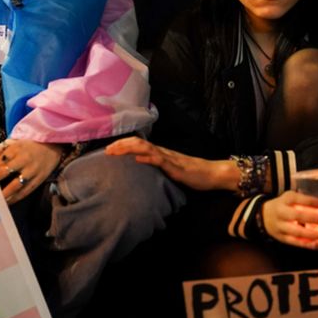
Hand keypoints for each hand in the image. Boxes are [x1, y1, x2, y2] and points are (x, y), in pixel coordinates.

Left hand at [0, 139, 62, 204]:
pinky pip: (25, 191)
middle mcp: (23, 160)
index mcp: (15, 149)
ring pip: (14, 185)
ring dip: (2, 195)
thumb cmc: (29, 144)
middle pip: (2, 173)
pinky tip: (7, 203)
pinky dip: (16, 198)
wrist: (53, 144)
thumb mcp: (12, 142)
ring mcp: (31, 170)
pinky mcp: (39, 179)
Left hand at [105, 137, 234, 191]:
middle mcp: (163, 152)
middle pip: (139, 143)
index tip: (109, 149)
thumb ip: (158, 168)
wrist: (211, 174)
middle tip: (106, 150)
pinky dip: (148, 158)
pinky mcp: (176, 167)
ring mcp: (169, 158)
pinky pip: (160, 161)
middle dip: (121, 145)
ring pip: (146, 148)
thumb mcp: (171, 170)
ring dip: (129, 148)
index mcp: (160, 153)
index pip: (139, 144)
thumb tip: (143, 168)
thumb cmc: (193, 174)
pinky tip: (138, 158)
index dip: (123, 145)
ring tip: (116, 151)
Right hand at [260, 191, 317, 248]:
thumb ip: (306, 202)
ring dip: (314, 235)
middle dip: (315, 219)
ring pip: (297, 232)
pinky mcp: (281, 237)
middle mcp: (281, 212)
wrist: (262, 215)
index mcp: (285, 200)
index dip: (310, 201)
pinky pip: (294, 242)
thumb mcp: (290, 198)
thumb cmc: (283, 205)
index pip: (297, 199)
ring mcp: (280, 226)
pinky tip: (317, 244)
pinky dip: (306, 244)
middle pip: (298, 216)